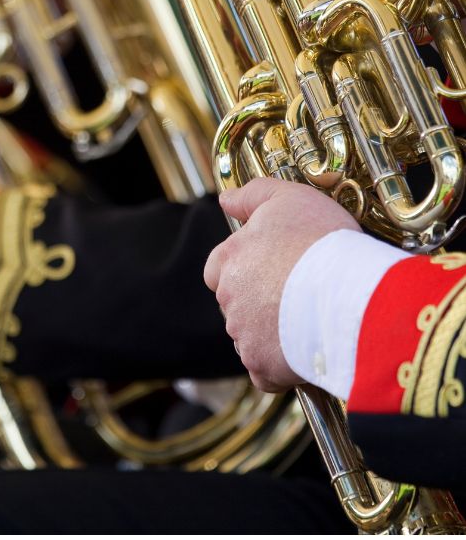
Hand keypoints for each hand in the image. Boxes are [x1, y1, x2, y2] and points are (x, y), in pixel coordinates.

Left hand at [203, 178, 360, 391]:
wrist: (350, 294)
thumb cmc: (322, 242)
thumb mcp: (288, 197)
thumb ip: (252, 195)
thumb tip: (226, 200)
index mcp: (228, 260)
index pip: (218, 267)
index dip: (245, 268)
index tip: (275, 268)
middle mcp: (228, 298)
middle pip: (236, 303)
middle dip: (259, 301)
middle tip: (300, 295)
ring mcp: (243, 334)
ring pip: (250, 337)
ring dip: (272, 333)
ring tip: (311, 322)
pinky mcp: (262, 365)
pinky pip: (265, 372)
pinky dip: (281, 368)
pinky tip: (306, 353)